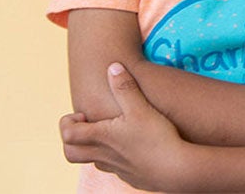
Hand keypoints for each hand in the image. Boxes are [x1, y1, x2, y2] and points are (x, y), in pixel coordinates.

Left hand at [59, 62, 186, 191]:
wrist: (177, 170)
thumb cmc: (157, 138)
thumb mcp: (141, 107)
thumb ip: (125, 87)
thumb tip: (112, 67)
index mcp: (102, 138)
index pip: (67, 135)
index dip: (68, 122)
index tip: (83, 114)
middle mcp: (104, 156)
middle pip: (71, 153)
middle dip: (72, 138)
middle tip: (87, 124)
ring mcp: (116, 169)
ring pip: (93, 161)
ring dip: (94, 146)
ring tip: (113, 132)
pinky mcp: (131, 176)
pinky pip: (114, 168)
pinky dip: (115, 157)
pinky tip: (135, 146)